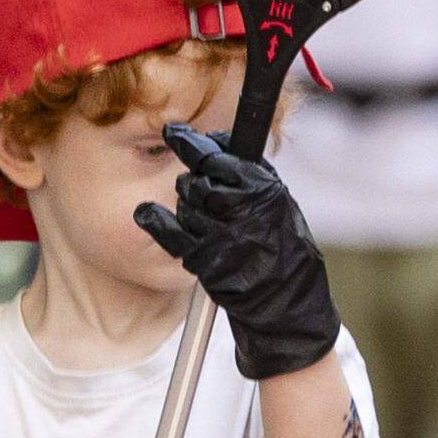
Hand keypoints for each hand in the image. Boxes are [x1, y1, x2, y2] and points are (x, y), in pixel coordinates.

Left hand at [137, 126, 341, 380]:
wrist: (288, 303)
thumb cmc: (287, 252)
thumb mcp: (283, 205)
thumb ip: (253, 175)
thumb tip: (215, 143)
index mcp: (264, 191)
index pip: (216, 157)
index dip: (192, 145)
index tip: (175, 134)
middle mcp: (242, 209)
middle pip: (194, 180)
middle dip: (194, 183)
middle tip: (205, 195)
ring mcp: (220, 234)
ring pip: (182, 204)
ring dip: (186, 207)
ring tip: (206, 221)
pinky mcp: (202, 257)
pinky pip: (165, 229)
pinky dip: (153, 219)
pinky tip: (148, 214)